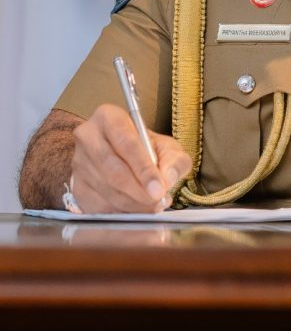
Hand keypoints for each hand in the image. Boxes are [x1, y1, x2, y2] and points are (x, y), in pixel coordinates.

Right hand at [70, 103, 191, 212]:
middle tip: (158, 201)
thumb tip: (168, 179)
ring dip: (133, 204)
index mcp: (108, 117)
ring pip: (106, 190)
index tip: (160, 189)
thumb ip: (174, 160)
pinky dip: (120, 213)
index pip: (126, 143)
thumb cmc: (146, 148)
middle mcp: (88, 137)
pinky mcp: (76, 186)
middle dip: (139, 191)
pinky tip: (137, 210)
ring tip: (154, 206)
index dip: (144, 168)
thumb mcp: (166, 146)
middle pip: (113, 169)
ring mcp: (79, 163)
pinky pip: (97, 206)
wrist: (123, 155)